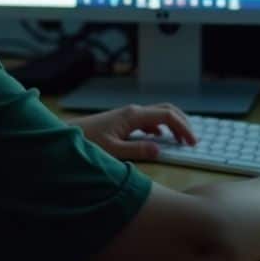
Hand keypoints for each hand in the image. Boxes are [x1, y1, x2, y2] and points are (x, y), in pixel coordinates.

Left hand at [71, 103, 196, 160]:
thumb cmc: (87, 142)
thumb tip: (159, 149)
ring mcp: (128, 115)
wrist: (66, 136)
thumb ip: (137, 150)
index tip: (192, 142)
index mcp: (133, 115)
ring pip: (159, 114)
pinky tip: (160, 139)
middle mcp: (133, 111)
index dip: (183, 127)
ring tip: (181, 141)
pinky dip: (160, 128)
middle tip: (192, 141)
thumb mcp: (113, 150)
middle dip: (183, 123)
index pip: (167, 115)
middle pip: (167, 110)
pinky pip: (149, 120)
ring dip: (173, 125)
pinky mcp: (124, 120)